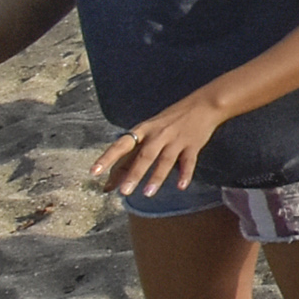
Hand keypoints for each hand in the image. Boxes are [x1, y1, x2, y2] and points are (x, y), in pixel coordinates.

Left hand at [94, 91, 233, 195]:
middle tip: (123, 192)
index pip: (122, 144)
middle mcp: (159, 134)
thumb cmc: (171, 120)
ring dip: (157, 177)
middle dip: (134, 174)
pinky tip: (181, 186)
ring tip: (147, 193)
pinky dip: (185, 174)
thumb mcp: (150, 129)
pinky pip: (188, 162)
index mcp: (144, 129)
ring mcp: (177, 139)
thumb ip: (133, 152)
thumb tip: (113, 178)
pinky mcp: (193, 144)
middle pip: (144, 155)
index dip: (108, 158)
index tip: (94, 172)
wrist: (204, 104)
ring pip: (165, 160)